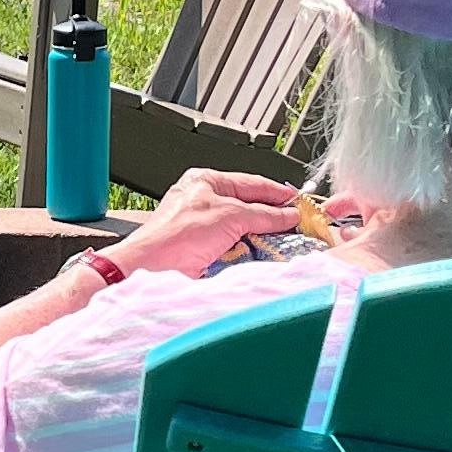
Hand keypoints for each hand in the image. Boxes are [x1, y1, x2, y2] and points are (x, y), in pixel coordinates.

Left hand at [111, 168, 310, 278]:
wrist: (153, 269)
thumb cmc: (176, 236)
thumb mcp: (229, 216)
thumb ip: (263, 214)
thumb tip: (288, 215)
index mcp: (206, 182)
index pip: (250, 183)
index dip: (276, 192)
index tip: (298, 200)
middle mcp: (204, 202)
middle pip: (248, 207)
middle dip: (272, 216)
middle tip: (298, 223)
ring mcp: (204, 228)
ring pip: (243, 230)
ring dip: (262, 237)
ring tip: (287, 241)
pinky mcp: (204, 251)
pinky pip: (235, 248)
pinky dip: (249, 252)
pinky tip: (264, 256)